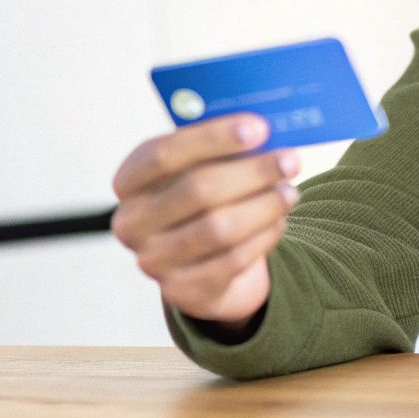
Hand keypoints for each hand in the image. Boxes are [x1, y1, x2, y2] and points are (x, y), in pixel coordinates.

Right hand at [110, 113, 300, 330]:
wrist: (193, 261)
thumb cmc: (197, 199)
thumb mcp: (195, 169)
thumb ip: (217, 150)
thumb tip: (263, 133)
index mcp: (128, 181)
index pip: (163, 154)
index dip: (212, 138)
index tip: (259, 128)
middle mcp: (131, 223)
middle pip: (196, 190)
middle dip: (251, 173)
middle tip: (290, 161)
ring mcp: (153, 261)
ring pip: (218, 229)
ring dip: (263, 207)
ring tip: (290, 192)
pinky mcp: (182, 290)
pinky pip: (232, 261)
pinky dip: (262, 237)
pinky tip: (280, 220)